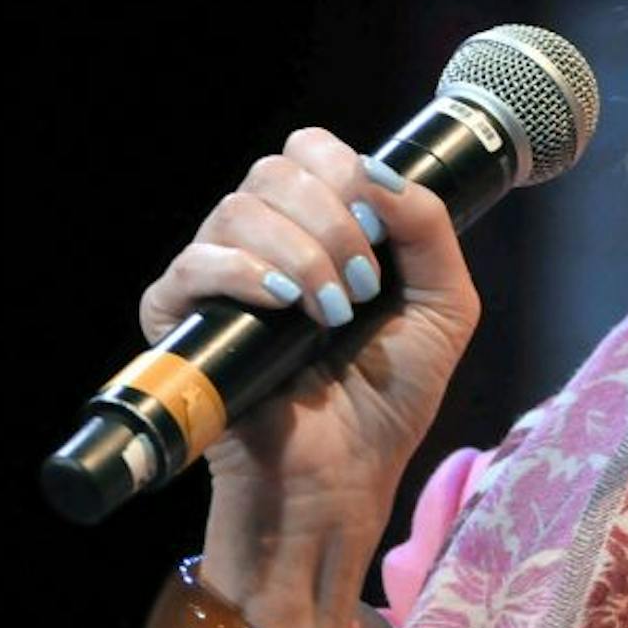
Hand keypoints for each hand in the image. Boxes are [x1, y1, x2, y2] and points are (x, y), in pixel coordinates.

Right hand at [139, 127, 478, 627]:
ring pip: (237, 210)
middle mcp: (266, 242)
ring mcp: (221, 280)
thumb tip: (377, 168)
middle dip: (331, 220)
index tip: (380, 237)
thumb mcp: (444, 304)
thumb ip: (428, 227)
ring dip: (300, 253)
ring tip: (331, 313)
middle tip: (361, 288)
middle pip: (274, 170)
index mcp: (322, 228)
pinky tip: (283, 303)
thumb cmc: (392, 397)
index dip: (345, 173)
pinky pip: (192, 264)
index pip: (310, 150)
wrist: (347, 477)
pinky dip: (243, 272)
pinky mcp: (182, 322)